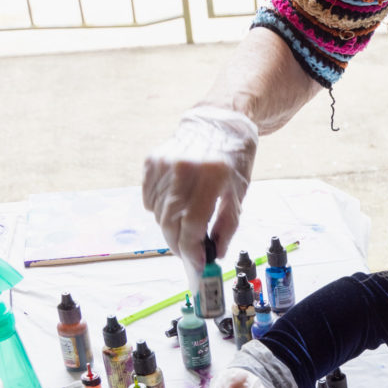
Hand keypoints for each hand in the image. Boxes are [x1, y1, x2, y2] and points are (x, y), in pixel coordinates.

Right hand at [142, 106, 258, 271]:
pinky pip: (149, 199)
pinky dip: (159, 209)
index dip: (192, 249)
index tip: (196, 263)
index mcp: (212, 176)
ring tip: (185, 224)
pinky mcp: (151, 161)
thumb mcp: (238, 194)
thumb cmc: (232, 162)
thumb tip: (213, 255)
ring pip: (158, 214)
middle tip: (187, 253)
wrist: (218, 124)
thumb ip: (226, 227)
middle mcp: (185, 169)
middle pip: (171, 222)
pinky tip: (175, 204)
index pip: (193, 224)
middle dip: (178, 244)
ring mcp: (164, 163)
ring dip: (170, 227)